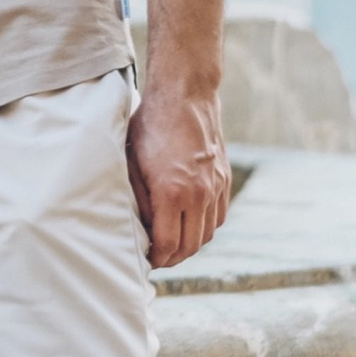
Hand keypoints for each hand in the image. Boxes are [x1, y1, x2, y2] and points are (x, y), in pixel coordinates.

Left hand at [125, 79, 230, 271]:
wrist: (185, 96)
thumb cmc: (150, 126)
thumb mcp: (131, 162)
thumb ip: (137, 198)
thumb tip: (139, 227)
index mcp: (172, 193)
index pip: (168, 244)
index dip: (157, 259)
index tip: (147, 260)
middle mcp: (199, 194)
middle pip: (191, 246)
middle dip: (173, 258)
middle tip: (158, 259)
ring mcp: (215, 187)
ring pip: (208, 234)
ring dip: (191, 245)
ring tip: (173, 244)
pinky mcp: (224, 178)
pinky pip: (218, 216)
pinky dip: (205, 227)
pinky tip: (190, 224)